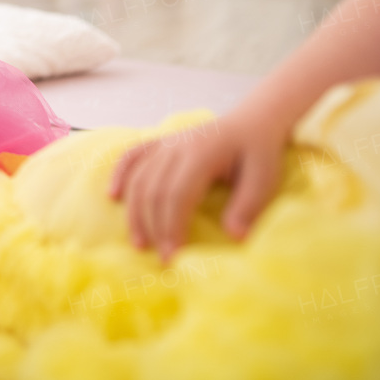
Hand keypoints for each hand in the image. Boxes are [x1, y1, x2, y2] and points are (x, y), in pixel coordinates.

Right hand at [108, 111, 285, 261]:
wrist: (254, 120)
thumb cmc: (260, 153)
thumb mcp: (266, 179)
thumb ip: (249, 206)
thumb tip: (234, 236)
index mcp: (203, 153)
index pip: (178, 194)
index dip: (172, 227)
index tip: (174, 257)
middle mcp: (178, 146)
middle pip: (153, 189)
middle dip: (154, 227)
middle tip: (162, 258)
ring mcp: (166, 142)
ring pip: (139, 177)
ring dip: (135, 212)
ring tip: (139, 243)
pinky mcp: (160, 142)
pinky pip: (132, 156)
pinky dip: (119, 175)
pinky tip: (112, 196)